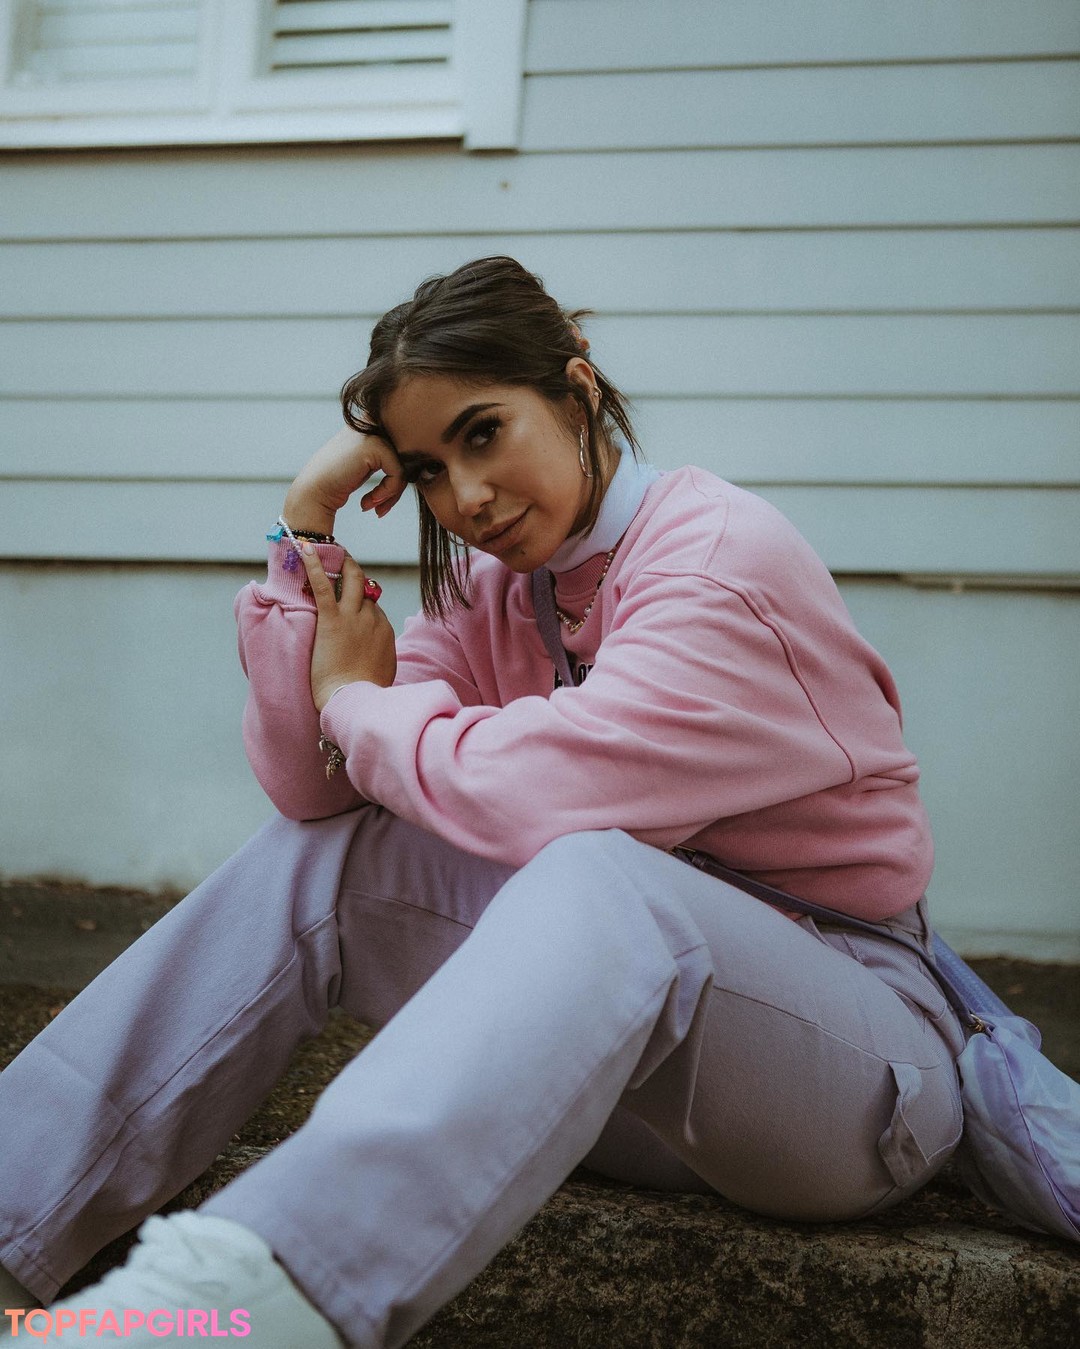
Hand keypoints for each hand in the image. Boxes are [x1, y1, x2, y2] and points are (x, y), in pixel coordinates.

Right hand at [284, 426, 407, 535]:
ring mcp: (372, 431)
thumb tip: (421, 464)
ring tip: (375, 506)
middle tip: (382, 507)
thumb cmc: (337, 483)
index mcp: (369, 423)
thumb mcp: (366, 465)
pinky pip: (398, 472)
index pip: (403, 447)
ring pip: (404, 465)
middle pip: (406, 455)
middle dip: (397, 486)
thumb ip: (388, 458)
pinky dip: (388, 492)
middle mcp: (371, 422)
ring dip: (393, 492)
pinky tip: (368, 502)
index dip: (398, 477)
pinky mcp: (374, 446)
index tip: (383, 499)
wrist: (313, 492)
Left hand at [300, 547, 396, 711]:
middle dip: (355, 573)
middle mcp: (372, 618)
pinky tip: (305, 549)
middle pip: (365, 587)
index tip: (349, 599)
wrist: (354, 701)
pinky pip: (324, 585)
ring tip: (328, 549)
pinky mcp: (332, 620)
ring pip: (351, 579)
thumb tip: (374, 659)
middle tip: (344, 562)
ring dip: (341, 563)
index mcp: (384, 631)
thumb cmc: (365, 694)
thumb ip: (379, 658)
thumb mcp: (381, 673)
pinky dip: (314, 565)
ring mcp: (353, 617)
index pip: (372, 606)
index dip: (360, 602)